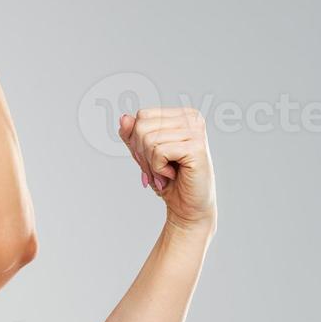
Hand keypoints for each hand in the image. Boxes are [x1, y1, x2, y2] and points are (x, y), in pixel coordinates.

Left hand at [118, 107, 217, 235]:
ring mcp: (196, 132)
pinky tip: (172, 175)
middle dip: (142, 154)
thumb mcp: (144, 154)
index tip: (150, 158)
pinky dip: (158, 169)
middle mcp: (192, 118)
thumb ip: (133, 135)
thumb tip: (124, 117)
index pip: (142, 116)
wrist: (187, 206)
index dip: (136, 141)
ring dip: (151, 164)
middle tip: (157, 169)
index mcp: (183, 115)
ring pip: (149, 140)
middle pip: (142, 127)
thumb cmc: (168, 179)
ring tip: (165, 173)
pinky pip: (159, 152)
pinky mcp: (196, 148)